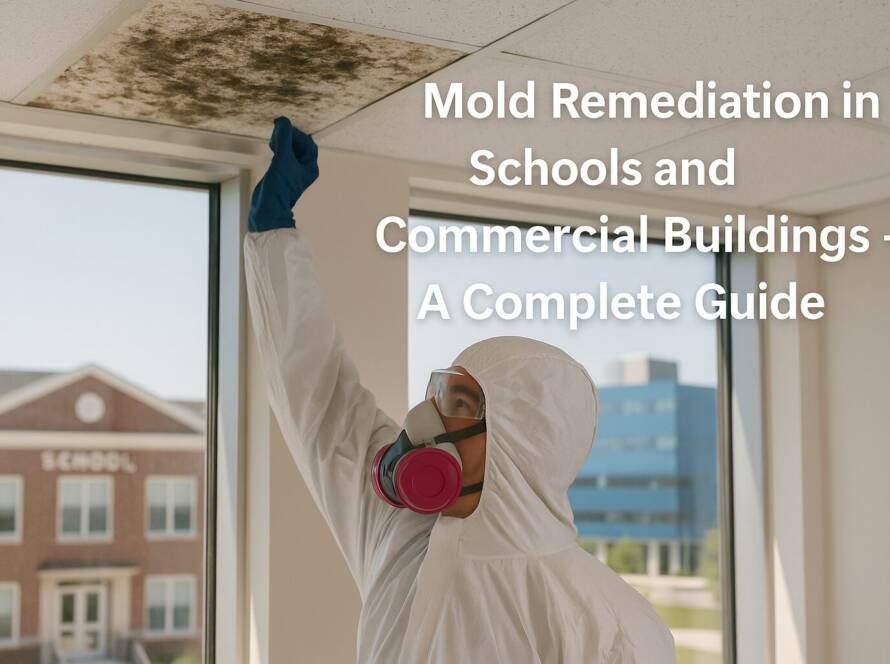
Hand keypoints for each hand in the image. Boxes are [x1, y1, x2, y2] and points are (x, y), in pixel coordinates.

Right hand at [248, 117, 319, 232]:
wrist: (267, 207)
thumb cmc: (278, 187)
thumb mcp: (282, 159)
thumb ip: (284, 138)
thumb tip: (283, 121)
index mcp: (310, 167)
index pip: (307, 142)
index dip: (295, 132)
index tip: (282, 127)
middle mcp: (304, 169)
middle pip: (299, 144)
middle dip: (288, 136)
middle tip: (276, 131)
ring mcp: (293, 171)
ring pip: (290, 148)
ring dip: (282, 140)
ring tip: (273, 140)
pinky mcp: (282, 172)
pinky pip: (283, 154)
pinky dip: (278, 147)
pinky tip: (271, 146)